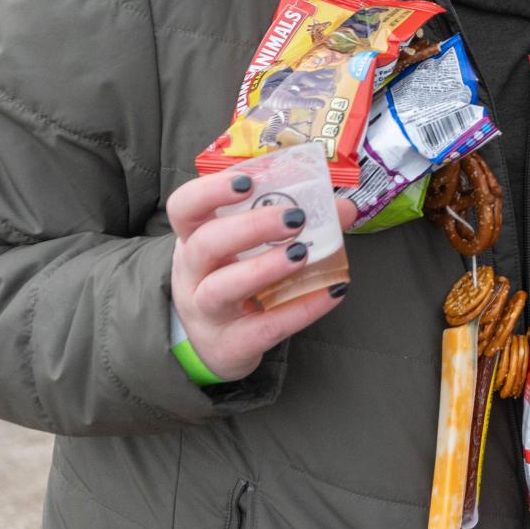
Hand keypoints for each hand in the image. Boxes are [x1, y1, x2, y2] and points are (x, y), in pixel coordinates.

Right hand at [168, 171, 357, 381]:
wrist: (219, 345)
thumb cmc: (236, 279)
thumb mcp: (250, 248)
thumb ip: (293, 222)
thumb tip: (345, 208)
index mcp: (194, 238)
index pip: (184, 206)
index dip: (210, 191)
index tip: (247, 182)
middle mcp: (192, 274)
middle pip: (206, 244)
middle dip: (250, 227)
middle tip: (294, 217)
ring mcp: (206, 313)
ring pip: (222, 289)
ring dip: (264, 268)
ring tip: (301, 253)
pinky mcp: (230, 345)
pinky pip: (264, 328)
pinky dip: (300, 309)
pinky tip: (331, 291)